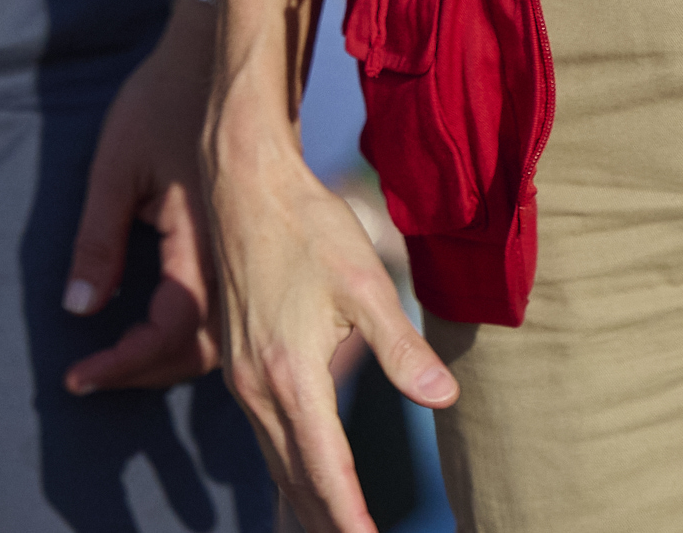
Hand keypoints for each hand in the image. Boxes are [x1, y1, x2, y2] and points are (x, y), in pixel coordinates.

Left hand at [60, 0, 219, 393]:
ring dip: (168, 358)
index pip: (168, 333)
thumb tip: (82, 310)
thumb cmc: (161, 100)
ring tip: (119, 359)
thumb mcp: (114, 167)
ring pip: (219, 336)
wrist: (219, 55)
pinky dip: (190, 333)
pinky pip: (227, 308)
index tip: (78, 375)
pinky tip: (157, 328)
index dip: (123, 364)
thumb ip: (98, 241)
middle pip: (200, 351)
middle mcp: (235, 257)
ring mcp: (248, 250)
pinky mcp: (248, 242)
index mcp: (202, 242)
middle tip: (91, 374)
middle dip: (142, 372)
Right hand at [206, 102, 453, 532]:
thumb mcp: (364, 282)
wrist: (243, 183)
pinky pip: (266, 438)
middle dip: (329, 524)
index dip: (351, 520)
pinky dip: (291, 472)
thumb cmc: (309, 226)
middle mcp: (259, 388)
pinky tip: (308, 482)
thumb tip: (444, 399)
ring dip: (309, 503)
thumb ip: (402, 347)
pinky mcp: (239, 366)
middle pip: (297, 481)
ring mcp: (243, 380)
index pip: (327, 472)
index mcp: (292, 375)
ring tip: (342, 531)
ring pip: (278, 464)